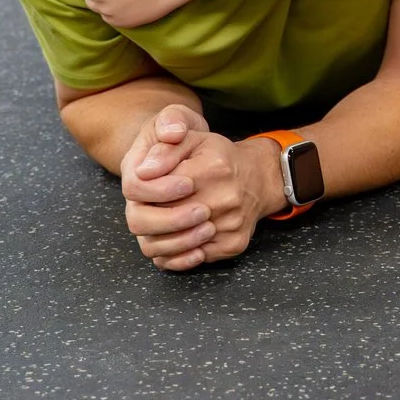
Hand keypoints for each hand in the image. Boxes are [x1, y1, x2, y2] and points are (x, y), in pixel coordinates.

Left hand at [123, 126, 277, 272]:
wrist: (257, 178)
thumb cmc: (220, 158)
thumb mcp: (193, 140)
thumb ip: (164, 150)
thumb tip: (141, 172)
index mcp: (212, 168)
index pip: (159, 191)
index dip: (147, 193)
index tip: (149, 190)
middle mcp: (226, 198)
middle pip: (164, 220)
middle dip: (150, 215)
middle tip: (152, 209)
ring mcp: (231, 225)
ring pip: (174, 245)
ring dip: (160, 237)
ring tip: (161, 224)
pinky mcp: (233, 244)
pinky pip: (191, 259)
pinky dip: (177, 252)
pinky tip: (177, 237)